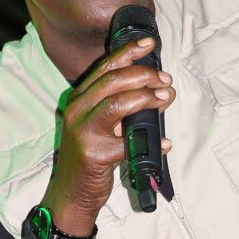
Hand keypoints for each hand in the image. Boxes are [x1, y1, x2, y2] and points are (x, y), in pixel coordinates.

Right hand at [41, 38, 174, 235]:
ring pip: (117, 104)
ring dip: (146, 98)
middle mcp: (77, 111)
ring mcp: (83, 133)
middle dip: (143, 75)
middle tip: (165, 80)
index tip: (149, 44)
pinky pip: (128, 144)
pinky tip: (165, 143)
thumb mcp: (101, 125)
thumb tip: (159, 90)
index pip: (105, 68)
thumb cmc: (91, 158)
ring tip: (166, 99)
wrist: (72, 194)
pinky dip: (151, 143)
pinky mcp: (93, 155)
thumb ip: (122, 107)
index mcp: (79, 100)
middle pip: (112, 81)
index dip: (128, 52)